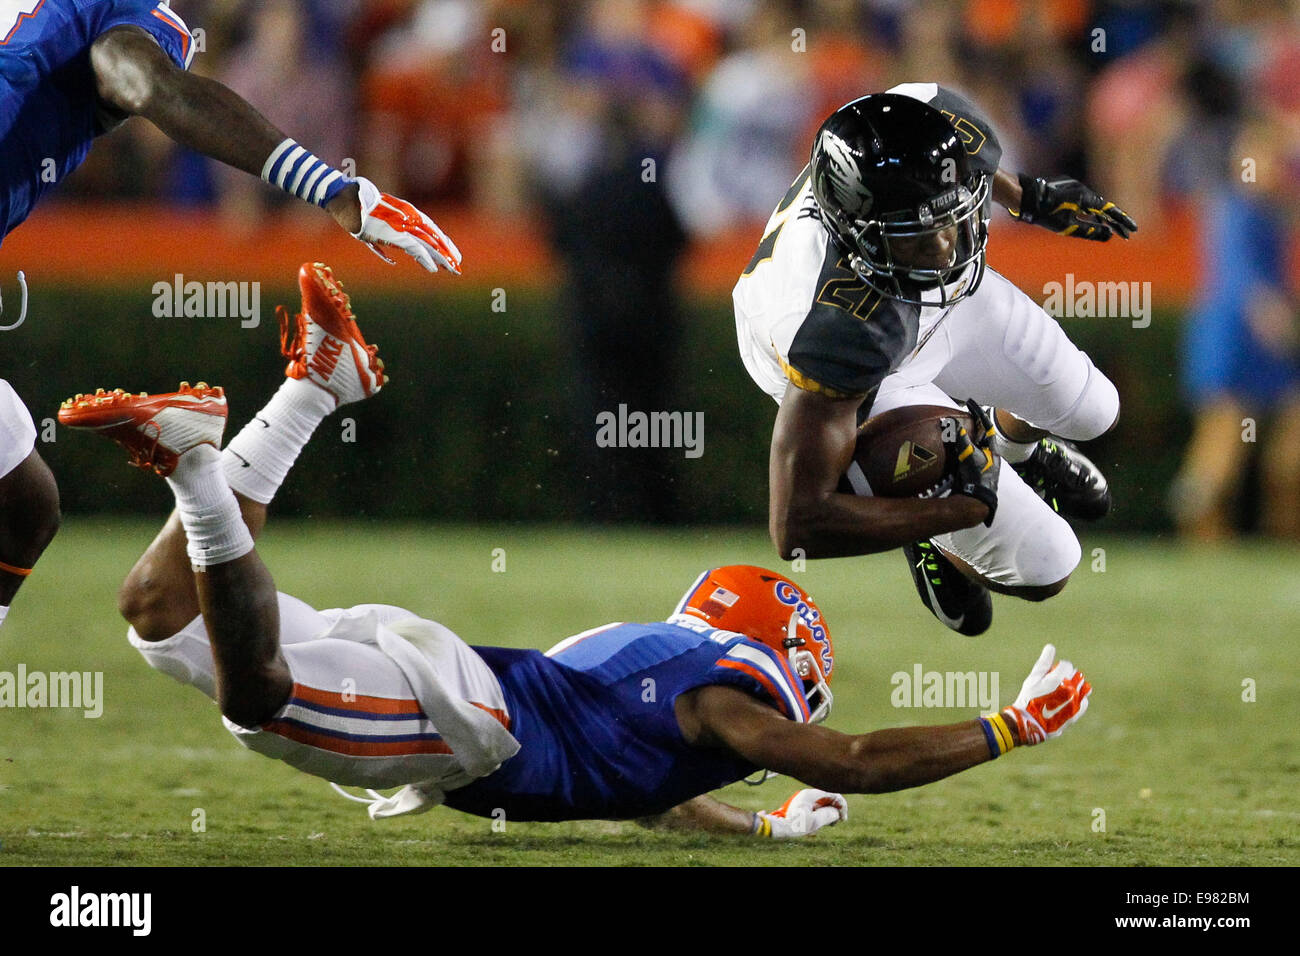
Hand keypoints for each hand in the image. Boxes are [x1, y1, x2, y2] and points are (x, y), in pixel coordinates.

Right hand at [350, 177, 461, 273]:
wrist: (345, 198)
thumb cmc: (356, 211)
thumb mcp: (373, 231)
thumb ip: (385, 244)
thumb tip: (392, 260)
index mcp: (406, 214)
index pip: (430, 230)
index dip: (441, 243)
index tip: (450, 256)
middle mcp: (408, 218)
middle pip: (434, 238)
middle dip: (446, 253)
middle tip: (457, 266)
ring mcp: (402, 225)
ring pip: (429, 244)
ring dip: (442, 258)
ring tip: (453, 270)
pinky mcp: (395, 233)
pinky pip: (415, 248)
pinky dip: (425, 259)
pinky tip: (433, 269)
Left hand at [755, 788, 847, 837]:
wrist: (778, 827)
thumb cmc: (794, 824)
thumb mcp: (814, 821)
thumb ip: (828, 815)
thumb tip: (836, 812)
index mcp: (810, 794)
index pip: (833, 794)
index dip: (841, 806)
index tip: (842, 818)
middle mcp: (808, 795)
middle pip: (828, 799)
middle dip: (834, 810)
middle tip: (835, 823)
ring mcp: (805, 800)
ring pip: (823, 804)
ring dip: (828, 814)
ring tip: (828, 825)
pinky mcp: (803, 806)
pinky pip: (816, 808)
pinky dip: (821, 815)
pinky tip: (819, 825)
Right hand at [941, 414, 999, 526]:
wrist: (977, 500)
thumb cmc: (977, 476)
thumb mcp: (968, 454)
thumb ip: (961, 439)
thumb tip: (952, 423)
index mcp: (992, 449)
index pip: (987, 426)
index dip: (979, 414)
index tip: (970, 403)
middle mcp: (989, 455)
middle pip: (980, 436)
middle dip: (971, 426)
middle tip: (962, 417)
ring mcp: (982, 464)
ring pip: (973, 446)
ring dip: (964, 439)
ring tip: (954, 431)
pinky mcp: (974, 472)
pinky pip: (966, 456)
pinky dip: (959, 450)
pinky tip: (950, 450)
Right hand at [1003, 643, 1091, 744]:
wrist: (1029, 723)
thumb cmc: (1028, 698)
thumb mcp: (1033, 678)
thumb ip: (1044, 662)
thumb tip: (1051, 647)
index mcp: (1058, 679)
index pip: (1067, 665)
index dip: (1059, 667)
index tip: (1053, 672)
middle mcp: (1069, 690)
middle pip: (1076, 675)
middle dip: (1068, 676)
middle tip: (1056, 683)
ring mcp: (1074, 702)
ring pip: (1082, 687)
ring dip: (1075, 687)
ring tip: (1063, 692)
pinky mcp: (1076, 713)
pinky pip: (1084, 702)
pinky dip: (1079, 699)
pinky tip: (1069, 701)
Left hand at [1013, 174, 1136, 240]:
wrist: (1024, 197)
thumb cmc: (1045, 213)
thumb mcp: (1067, 226)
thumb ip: (1089, 231)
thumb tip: (1108, 236)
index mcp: (1086, 198)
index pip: (1110, 211)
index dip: (1122, 221)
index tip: (1132, 230)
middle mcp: (1083, 189)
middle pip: (1104, 207)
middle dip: (1115, 222)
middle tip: (1125, 234)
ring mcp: (1074, 187)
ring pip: (1093, 204)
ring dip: (1103, 217)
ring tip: (1113, 230)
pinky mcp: (1066, 188)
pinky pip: (1083, 201)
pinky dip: (1090, 212)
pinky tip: (1092, 220)